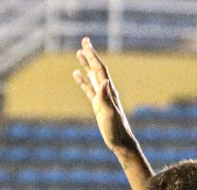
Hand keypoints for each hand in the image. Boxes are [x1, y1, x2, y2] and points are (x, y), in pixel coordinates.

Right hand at [73, 37, 136, 151]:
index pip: (99, 69)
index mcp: (108, 90)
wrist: (120, 141)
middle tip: (84, 40)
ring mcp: (101, 97)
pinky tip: (76, 74)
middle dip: (90, 54)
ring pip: (91, 76)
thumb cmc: (116, 129)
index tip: (86, 44)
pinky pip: (88, 89)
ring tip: (78, 53)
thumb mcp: (110, 113)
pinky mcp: (97, 104)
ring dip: (85, 64)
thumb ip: (106, 97)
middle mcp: (106, 90)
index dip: (93, 56)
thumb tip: (104, 81)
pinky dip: (82, 80)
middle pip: (96, 68)